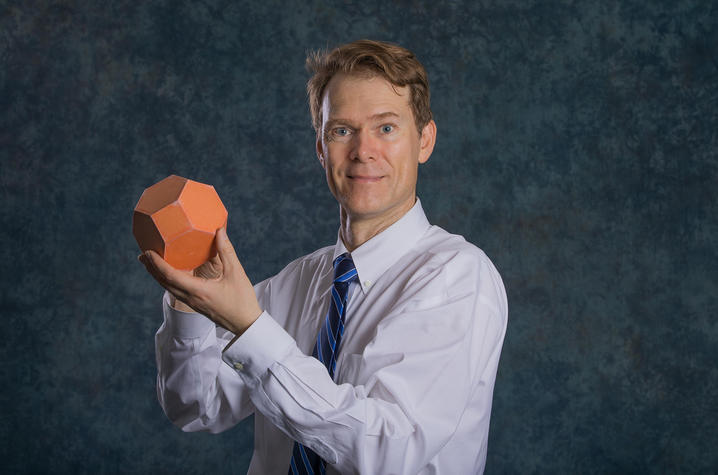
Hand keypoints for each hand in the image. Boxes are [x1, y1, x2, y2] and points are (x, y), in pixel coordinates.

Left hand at [138, 227, 261, 334]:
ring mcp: (192, 303)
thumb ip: (226, 251)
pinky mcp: (195, 305)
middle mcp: (191, 298)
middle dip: (152, 268)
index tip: (148, 252)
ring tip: (150, 263)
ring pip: (168, 288)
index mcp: (198, 290)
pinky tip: (169, 274)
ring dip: (157, 275)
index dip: (157, 263)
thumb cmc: (243, 300)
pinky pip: (176, 291)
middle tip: (142, 254)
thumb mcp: (236, 273)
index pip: (170, 275)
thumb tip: (219, 231)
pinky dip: (168, 281)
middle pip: (164, 282)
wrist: (246, 324)